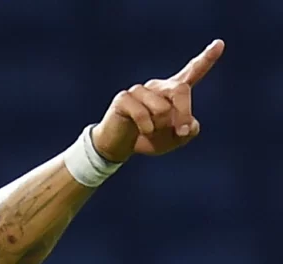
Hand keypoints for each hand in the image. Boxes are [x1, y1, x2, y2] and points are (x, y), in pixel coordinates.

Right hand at [91, 39, 224, 161]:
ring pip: (162, 108)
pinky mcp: (124, 98)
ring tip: (150, 132)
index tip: (219, 44)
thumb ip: (188, 132)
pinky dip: (146, 129)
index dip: (206, 59)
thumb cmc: (146, 139)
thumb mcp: (172, 140)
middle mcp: (157, 86)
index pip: (191, 72)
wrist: (117, 145)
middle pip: (180, 90)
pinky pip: (142, 115)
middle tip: (182, 133)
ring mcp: (139, 90)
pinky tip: (142, 131)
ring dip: (160, 127)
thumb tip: (189, 125)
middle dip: (184, 115)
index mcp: (171, 92)